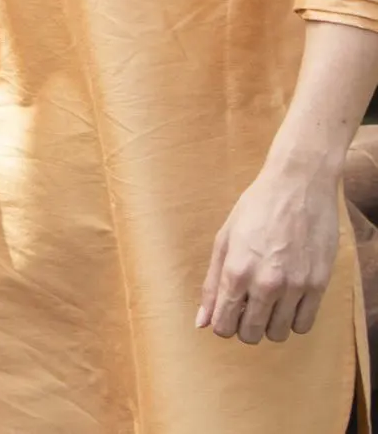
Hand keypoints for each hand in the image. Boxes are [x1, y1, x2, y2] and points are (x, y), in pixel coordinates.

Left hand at [196, 159, 340, 343]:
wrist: (298, 187)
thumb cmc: (255, 209)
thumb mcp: (224, 240)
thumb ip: (212, 284)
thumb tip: (201, 321)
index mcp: (236, 271)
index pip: (224, 325)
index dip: (222, 325)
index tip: (226, 316)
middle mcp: (266, 283)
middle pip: (251, 334)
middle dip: (244, 327)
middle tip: (247, 308)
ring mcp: (295, 286)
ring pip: (278, 334)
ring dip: (269, 325)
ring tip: (267, 304)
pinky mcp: (319, 285)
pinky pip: (304, 325)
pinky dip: (293, 320)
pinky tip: (287, 302)